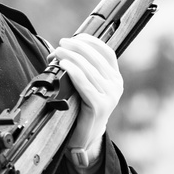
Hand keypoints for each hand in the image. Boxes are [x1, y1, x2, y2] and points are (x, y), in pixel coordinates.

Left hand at [53, 33, 122, 155]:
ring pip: (88, 69)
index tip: (75, 36)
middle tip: (61, 43)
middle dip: (76, 47)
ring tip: (58, 52)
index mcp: (115, 78)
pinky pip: (84, 83)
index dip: (91, 41)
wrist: (85, 137)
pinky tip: (64, 65)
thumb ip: (84, 69)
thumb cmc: (82, 108)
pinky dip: (73, 71)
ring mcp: (109, 96)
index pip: (106, 52)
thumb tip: (65, 48)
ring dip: (71, 57)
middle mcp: (116, 86)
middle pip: (95, 58)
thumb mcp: (87, 85)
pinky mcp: (99, 105)